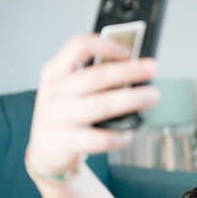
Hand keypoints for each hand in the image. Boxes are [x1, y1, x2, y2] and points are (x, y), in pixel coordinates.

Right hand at [26, 34, 159, 175]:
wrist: (44, 152)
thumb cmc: (63, 115)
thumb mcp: (67, 90)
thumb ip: (92, 78)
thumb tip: (134, 71)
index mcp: (54, 72)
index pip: (79, 47)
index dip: (106, 45)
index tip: (129, 51)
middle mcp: (53, 92)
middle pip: (97, 76)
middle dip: (130, 71)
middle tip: (152, 69)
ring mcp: (58, 117)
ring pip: (102, 106)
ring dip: (131, 100)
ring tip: (152, 96)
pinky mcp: (67, 142)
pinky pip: (101, 138)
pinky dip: (120, 135)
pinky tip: (131, 132)